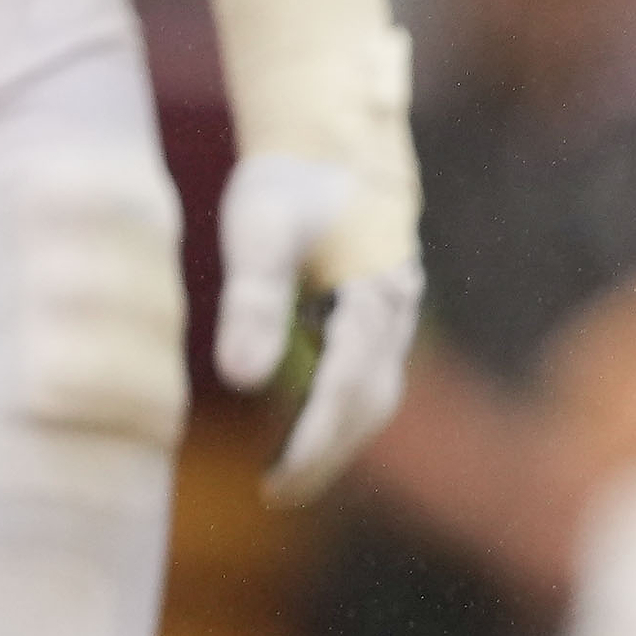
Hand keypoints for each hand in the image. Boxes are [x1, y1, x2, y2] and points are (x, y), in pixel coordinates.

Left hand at [218, 153, 425, 503]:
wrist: (334, 142)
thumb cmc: (288, 184)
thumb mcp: (257, 236)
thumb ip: (251, 306)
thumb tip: (239, 381)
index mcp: (372, 301)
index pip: (346, 394)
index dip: (313, 445)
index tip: (278, 483)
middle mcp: (394, 316)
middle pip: (370, 406)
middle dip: (328, 455)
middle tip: (280, 493)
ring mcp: (396, 316)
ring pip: (377, 395)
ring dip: (339, 437)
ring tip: (290, 468)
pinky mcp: (384, 313)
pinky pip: (371, 376)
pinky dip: (343, 408)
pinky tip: (303, 419)